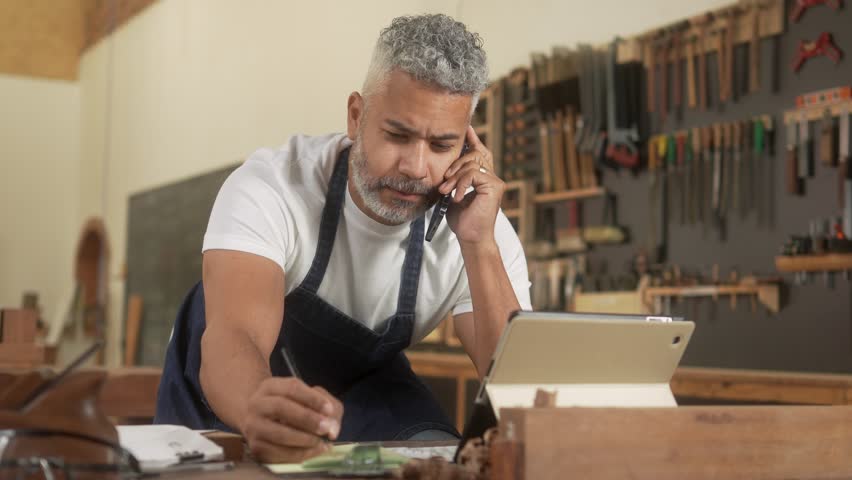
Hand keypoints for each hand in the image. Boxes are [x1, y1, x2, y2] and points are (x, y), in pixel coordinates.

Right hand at [241, 376, 342, 462]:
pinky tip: (314, 451)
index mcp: (271, 386)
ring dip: (304, 439)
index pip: (292, 388)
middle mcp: (257, 404)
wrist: (260, 422)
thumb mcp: (307, 397)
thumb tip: (333, 428)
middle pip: (281, 407)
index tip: (329, 410)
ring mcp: (253, 427)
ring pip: (279, 433)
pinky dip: (299, 454)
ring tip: (320, 441)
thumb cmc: (290, 407)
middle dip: (307, 418)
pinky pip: (278, 453)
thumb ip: (327, 405)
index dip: (312, 399)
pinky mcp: (255, 447)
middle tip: (325, 428)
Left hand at [439, 126, 504, 245]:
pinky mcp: (495, 186)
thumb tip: (443, 165)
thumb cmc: (462, 220)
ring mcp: (495, 181)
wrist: (471, 237)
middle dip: (455, 164)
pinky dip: (460, 184)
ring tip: (445, 192)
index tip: (465, 127)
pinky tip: (456, 197)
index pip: (479, 152)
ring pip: (471, 163)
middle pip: (473, 154)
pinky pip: (473, 174)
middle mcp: (492, 177)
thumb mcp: (453, 193)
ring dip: (454, 177)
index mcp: (483, 177)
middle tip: (444, 182)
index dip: (473, 138)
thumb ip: (453, 179)